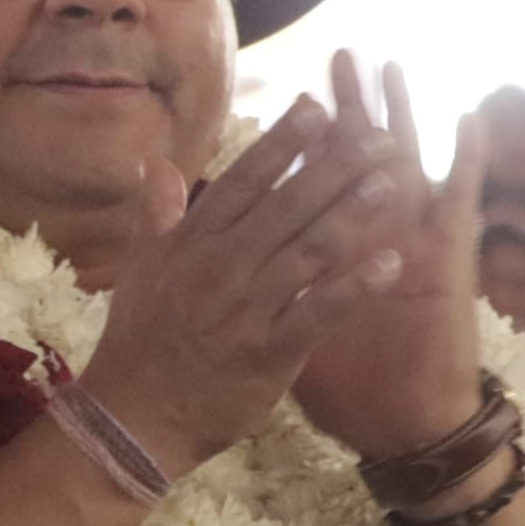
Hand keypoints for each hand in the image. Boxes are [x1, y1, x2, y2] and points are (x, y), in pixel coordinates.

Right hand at [72, 94, 413, 479]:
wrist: (133, 418)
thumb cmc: (138, 343)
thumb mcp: (138, 270)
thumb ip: (154, 213)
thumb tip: (156, 162)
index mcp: (192, 244)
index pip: (243, 182)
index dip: (282, 144)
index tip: (317, 107)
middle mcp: (222, 267)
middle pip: (286, 206)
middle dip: (334, 167)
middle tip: (378, 135)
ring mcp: (247, 308)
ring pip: (308, 250)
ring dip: (352, 214)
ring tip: (392, 181)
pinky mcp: (269, 351)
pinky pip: (320, 311)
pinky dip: (356, 286)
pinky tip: (391, 262)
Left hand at [287, 54, 492, 462]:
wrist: (402, 424)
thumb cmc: (351, 384)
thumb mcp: (289, 329)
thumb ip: (262, 291)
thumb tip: (223, 275)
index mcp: (332, 255)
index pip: (310, 188)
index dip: (300, 144)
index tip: (291, 96)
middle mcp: (375, 241)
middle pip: (357, 165)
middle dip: (348, 112)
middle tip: (341, 55)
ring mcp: (414, 246)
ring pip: (409, 168)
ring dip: (402, 118)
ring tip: (393, 67)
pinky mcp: (448, 263)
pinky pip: (460, 205)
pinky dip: (466, 163)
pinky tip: (469, 120)